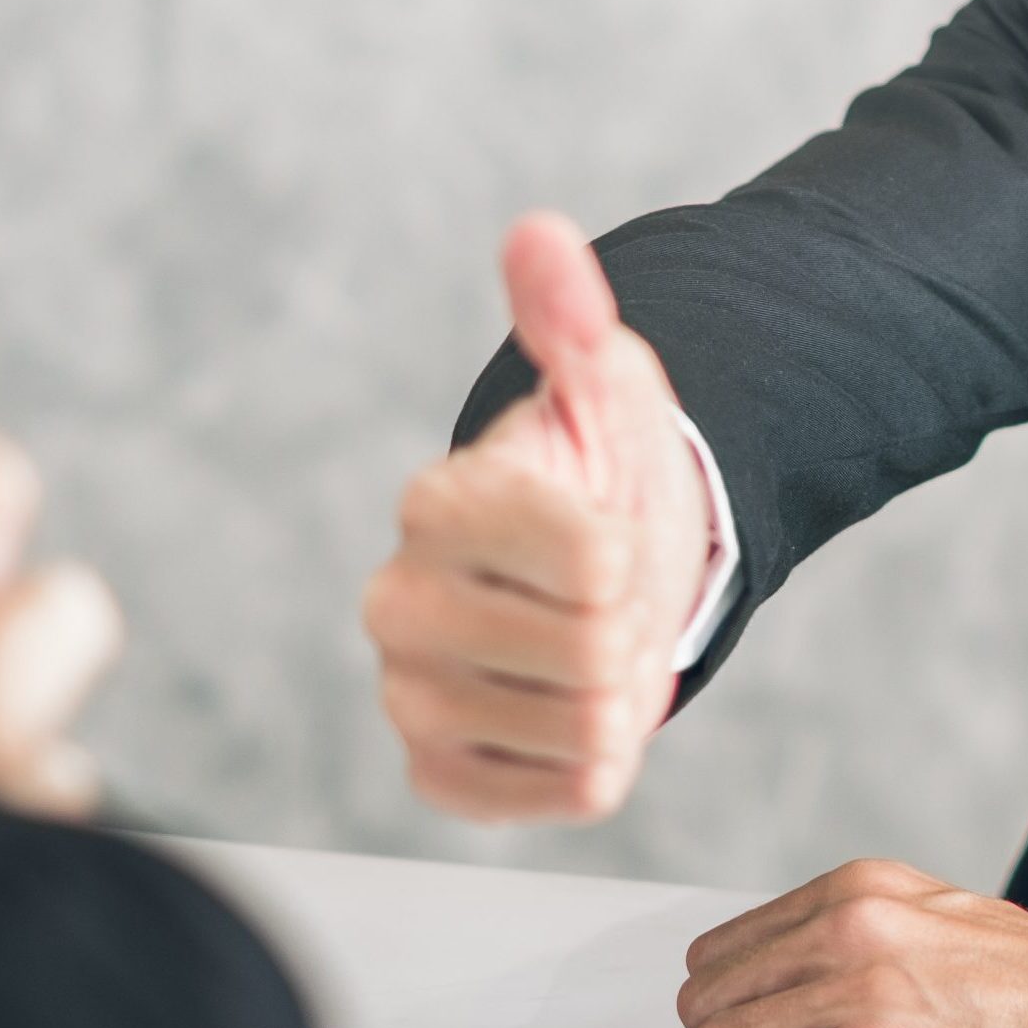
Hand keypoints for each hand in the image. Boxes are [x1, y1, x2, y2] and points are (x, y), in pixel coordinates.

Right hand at [364, 214, 714, 823]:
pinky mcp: (439, 774)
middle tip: (605, 593)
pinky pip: (568, 791)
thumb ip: (572, 315)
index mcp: (434, 506)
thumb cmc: (594, 474)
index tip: (604, 527)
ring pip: (593, 725)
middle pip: (594, 648)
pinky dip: (597, 757)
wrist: (586, 570)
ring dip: (622, 689)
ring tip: (587, 642)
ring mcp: (412, 697)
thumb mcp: (603, 385)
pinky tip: (568, 705)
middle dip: (631, 622)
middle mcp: (396, 605)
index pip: (588, 557)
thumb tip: (540, 236)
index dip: (630, 548)